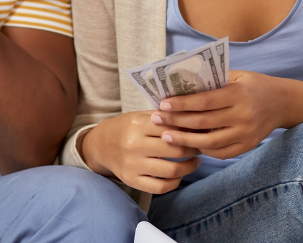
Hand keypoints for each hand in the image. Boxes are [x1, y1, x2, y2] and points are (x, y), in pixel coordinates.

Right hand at [79, 111, 200, 194]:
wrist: (100, 145)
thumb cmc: (126, 128)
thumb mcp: (141, 116)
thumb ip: (164, 118)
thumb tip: (195, 121)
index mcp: (138, 125)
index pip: (174, 128)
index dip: (192, 130)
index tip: (202, 131)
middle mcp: (135, 145)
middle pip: (176, 150)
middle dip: (194, 148)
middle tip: (201, 146)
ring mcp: (133, 165)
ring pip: (172, 170)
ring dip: (189, 167)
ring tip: (195, 161)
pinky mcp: (132, 180)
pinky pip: (160, 187)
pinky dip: (175, 182)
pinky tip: (179, 175)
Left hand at [152, 70, 289, 159]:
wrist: (283, 102)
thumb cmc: (254, 85)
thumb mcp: (237, 76)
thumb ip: (213, 81)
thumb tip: (181, 84)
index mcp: (238, 94)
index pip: (204, 101)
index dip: (181, 104)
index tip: (162, 104)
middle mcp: (242, 116)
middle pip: (202, 122)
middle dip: (175, 121)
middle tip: (155, 119)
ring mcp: (246, 134)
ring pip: (208, 142)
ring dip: (184, 140)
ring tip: (166, 136)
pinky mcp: (247, 146)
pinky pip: (220, 153)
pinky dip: (202, 150)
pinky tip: (189, 144)